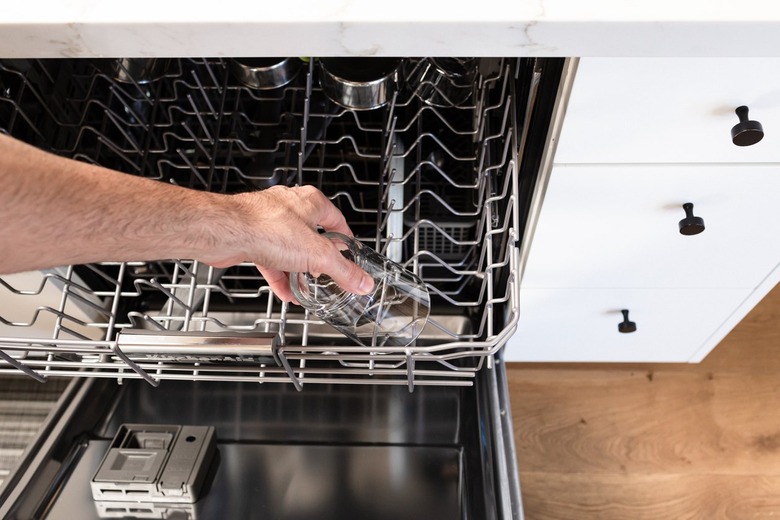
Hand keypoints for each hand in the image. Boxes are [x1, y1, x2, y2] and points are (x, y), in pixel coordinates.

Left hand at [202, 185, 373, 302]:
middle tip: (326, 273)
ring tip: (305, 287)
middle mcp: (289, 208)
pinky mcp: (252, 237)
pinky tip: (285, 291)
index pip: (336, 218)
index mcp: (310, 202)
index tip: (348, 252)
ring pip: (289, 249)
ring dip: (298, 270)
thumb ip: (343, 270)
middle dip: (318, 258)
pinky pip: (271, 259)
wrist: (227, 232)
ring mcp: (268, 221)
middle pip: (311, 235)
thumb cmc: (267, 228)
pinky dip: (279, 275)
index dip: (344, 238)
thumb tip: (362, 281)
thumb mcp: (318, 255)